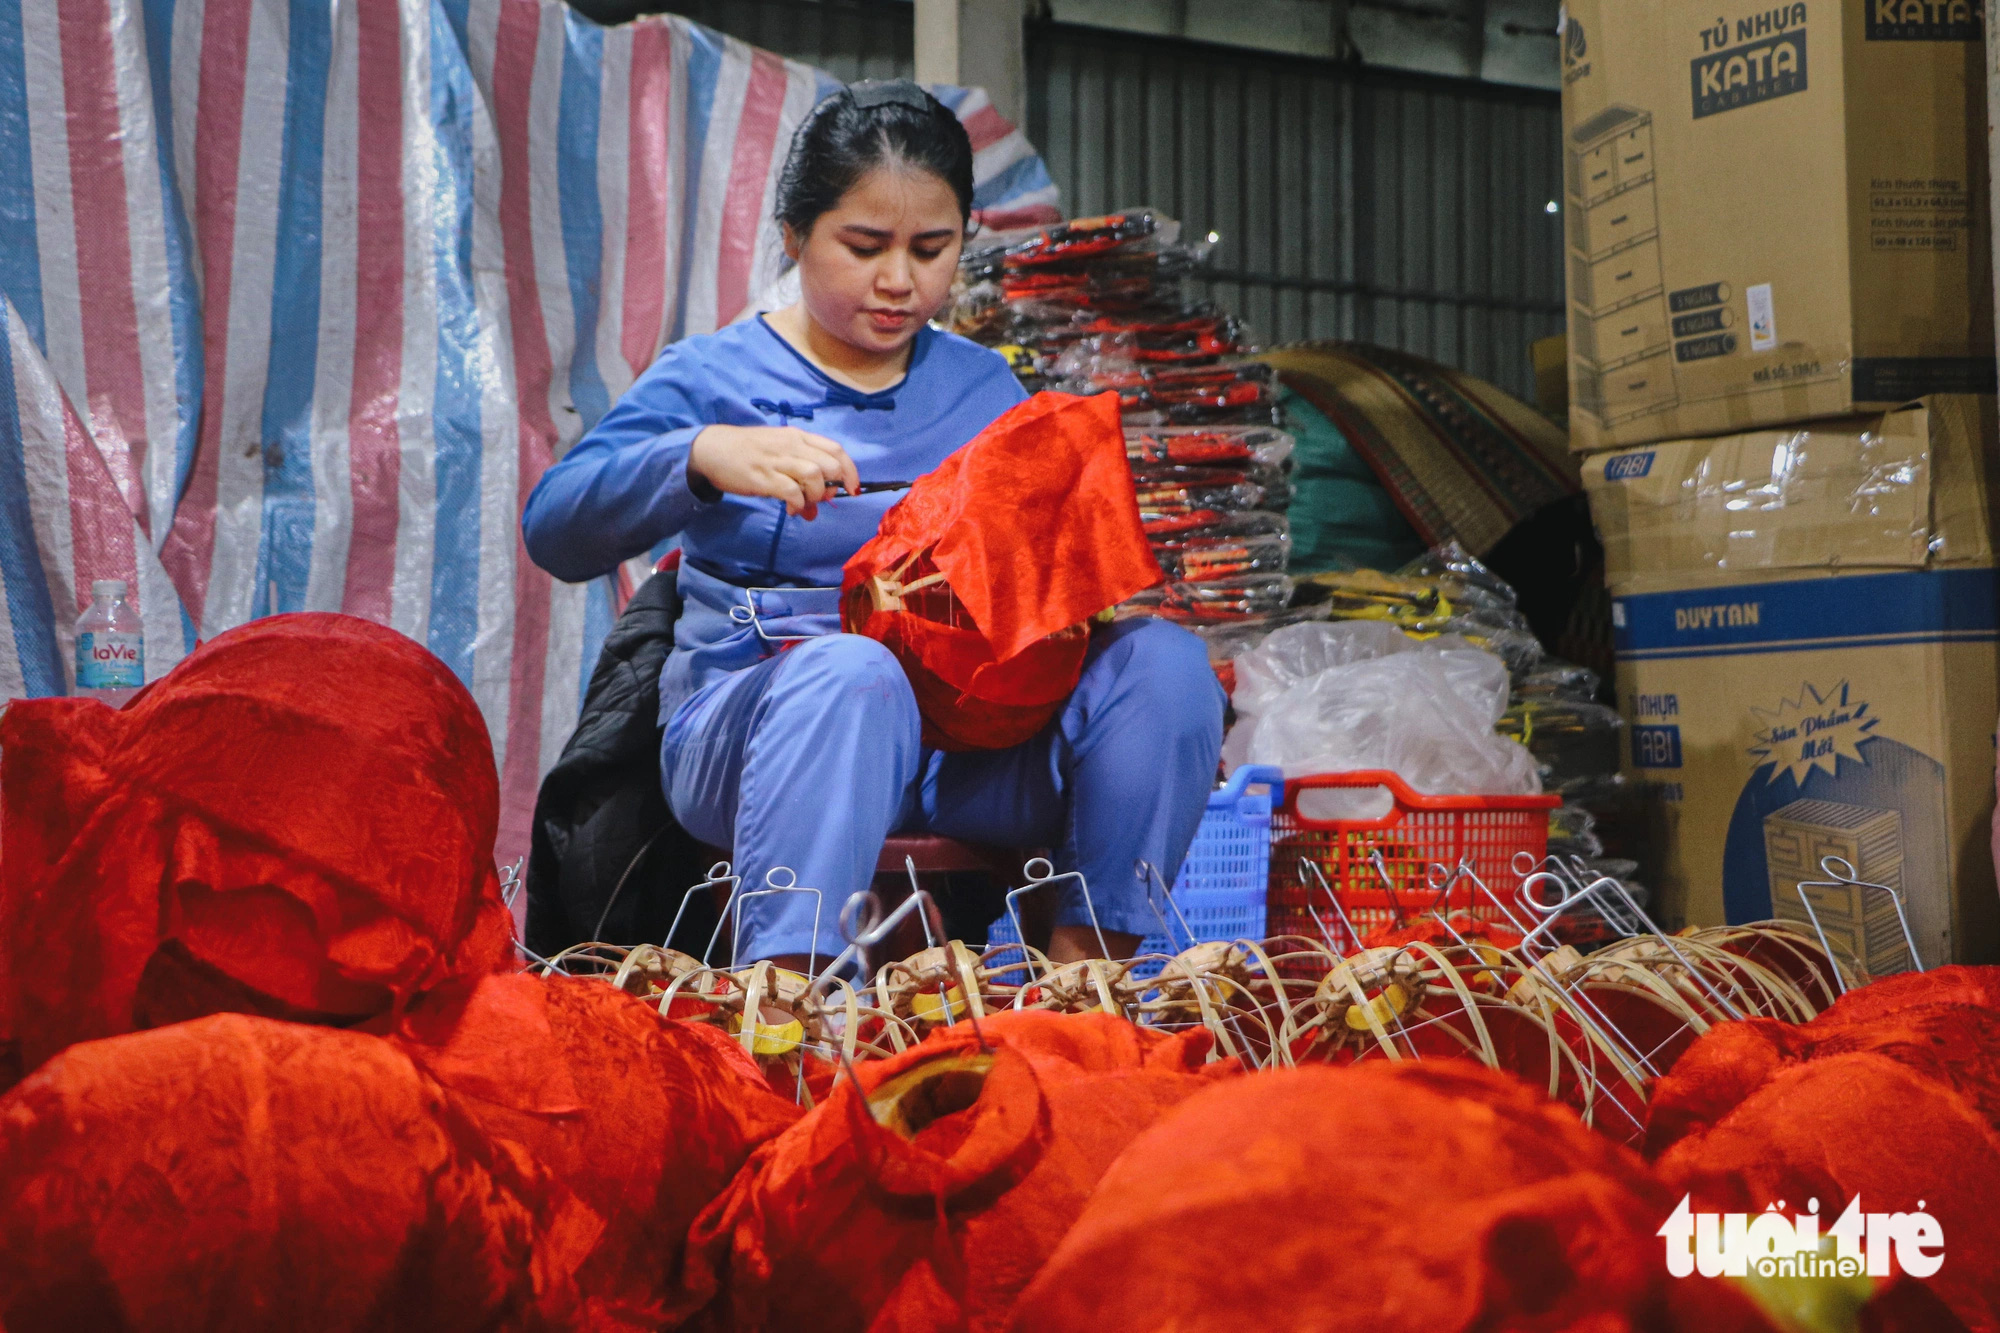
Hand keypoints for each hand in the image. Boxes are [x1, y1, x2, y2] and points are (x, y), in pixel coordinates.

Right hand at [688, 425, 860, 520]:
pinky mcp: (764, 477)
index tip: (852, 489)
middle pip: (830, 464)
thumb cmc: (749, 452)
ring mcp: (777, 460)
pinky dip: (798, 503)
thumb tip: (816, 507)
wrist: (713, 449)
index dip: (850, 471)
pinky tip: (791, 509)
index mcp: (798, 437)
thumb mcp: (778, 454)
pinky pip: (792, 491)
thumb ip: (800, 476)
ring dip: (816, 495)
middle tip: (823, 498)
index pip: (836, 450)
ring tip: (805, 504)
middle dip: (834, 486)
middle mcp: (792, 446)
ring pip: (814, 476)